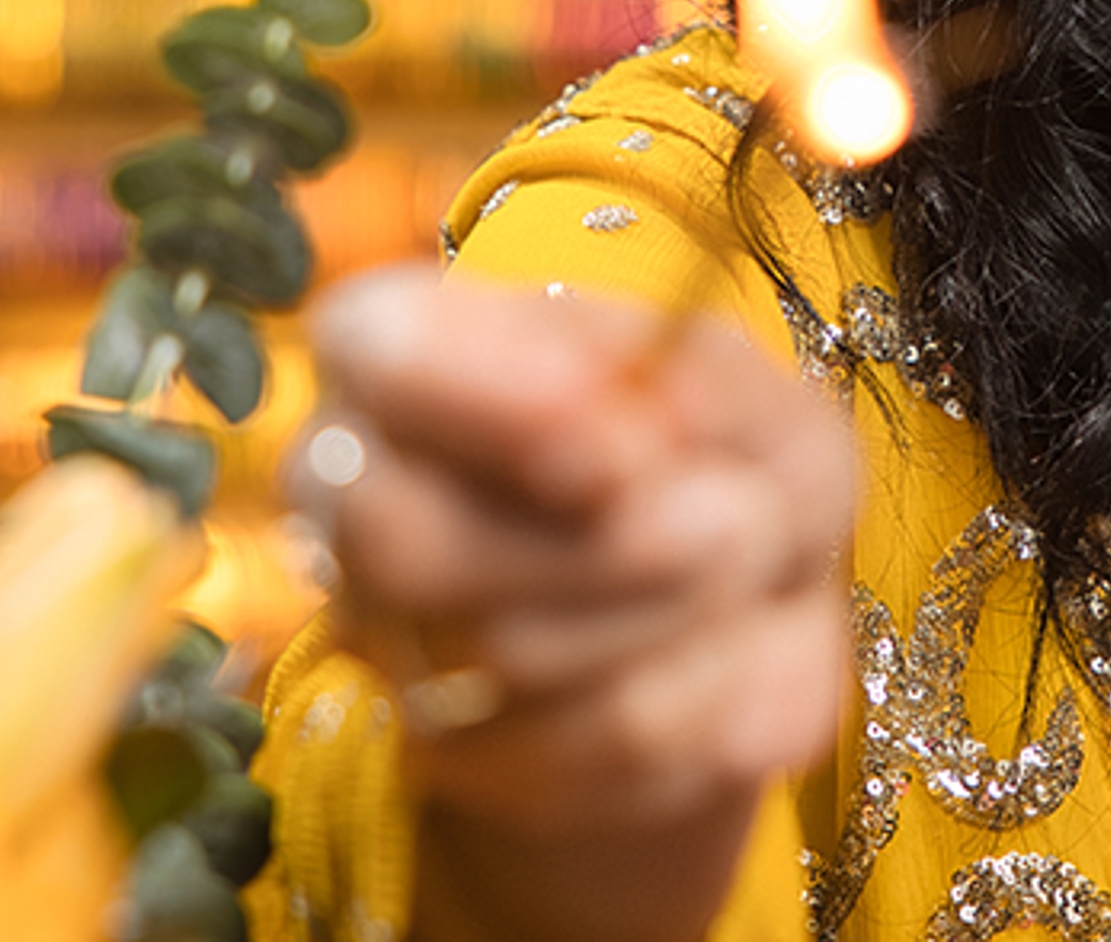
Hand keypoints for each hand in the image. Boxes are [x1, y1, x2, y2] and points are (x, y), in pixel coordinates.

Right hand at [302, 264, 857, 939]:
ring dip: (676, 625)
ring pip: (500, 659)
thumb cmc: (721, 457)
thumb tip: (665, 417)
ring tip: (757, 580)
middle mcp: (353, 491)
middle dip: (612, 549)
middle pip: (414, 545)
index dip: (497, 401)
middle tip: (745, 527)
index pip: (380, 352)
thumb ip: (713, 386)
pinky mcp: (450, 757)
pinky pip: (565, 759)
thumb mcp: (750, 390)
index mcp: (400, 351)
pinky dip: (695, 715)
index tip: (616, 451)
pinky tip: (747, 665)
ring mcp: (388, 637)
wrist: (734, 612)